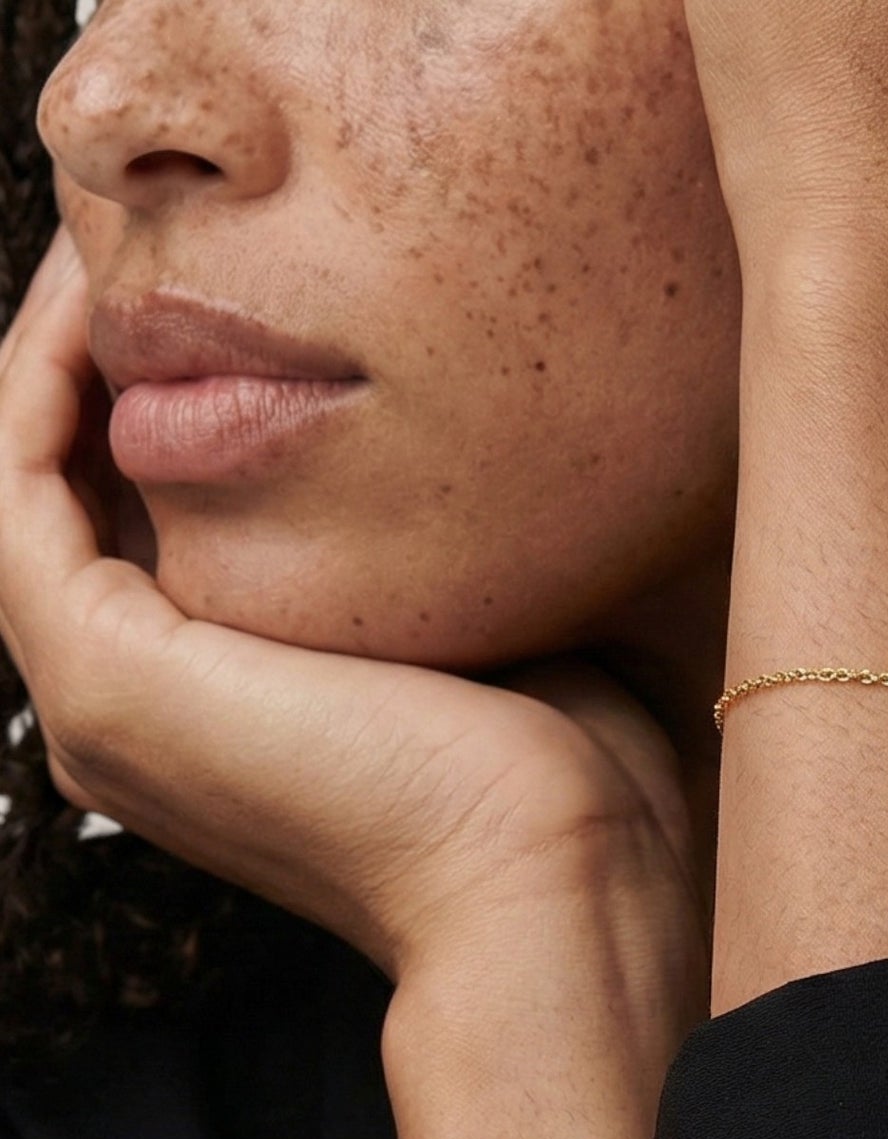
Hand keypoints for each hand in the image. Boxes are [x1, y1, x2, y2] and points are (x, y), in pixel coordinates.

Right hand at [0, 230, 708, 1016]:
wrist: (560, 877)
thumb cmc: (560, 776)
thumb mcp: (463, 629)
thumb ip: (398, 549)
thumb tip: (419, 438)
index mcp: (214, 713)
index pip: (146, 522)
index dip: (157, 398)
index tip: (217, 289)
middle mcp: (133, 713)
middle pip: (76, 493)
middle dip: (99, 359)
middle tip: (143, 239)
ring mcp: (102, 703)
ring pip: (29, 478)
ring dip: (58, 352)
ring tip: (113, 244)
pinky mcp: (101, 673)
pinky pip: (17, 485)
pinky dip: (44, 379)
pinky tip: (101, 297)